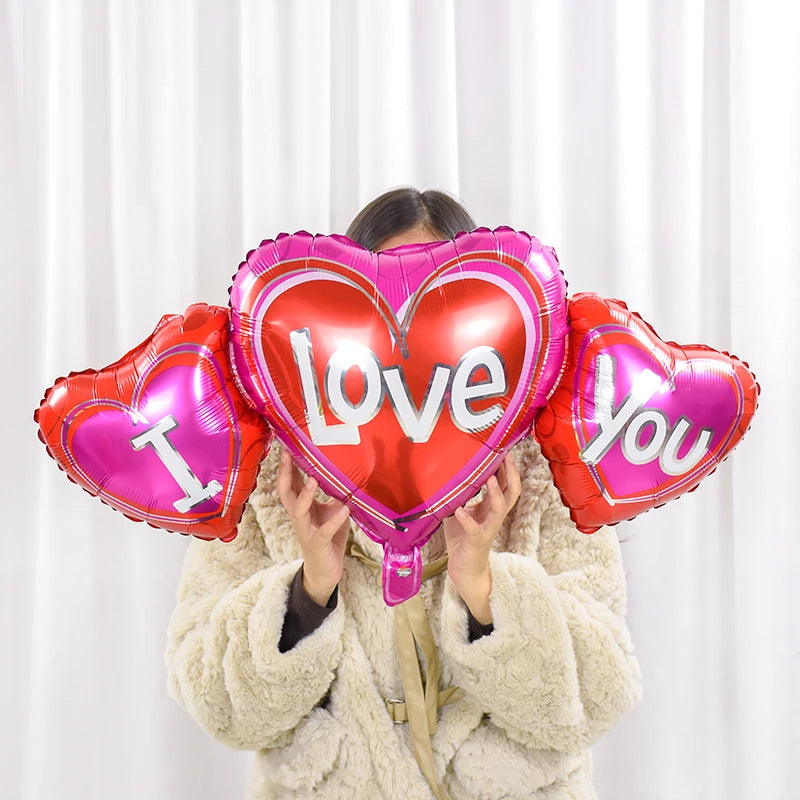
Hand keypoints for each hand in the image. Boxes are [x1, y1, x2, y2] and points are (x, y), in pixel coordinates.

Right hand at [276, 450, 349, 605]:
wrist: (325, 570)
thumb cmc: (327, 536)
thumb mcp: (330, 510)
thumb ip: (332, 492)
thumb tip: (341, 470)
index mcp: (301, 506)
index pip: (290, 481)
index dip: (286, 464)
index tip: (286, 444)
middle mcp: (299, 516)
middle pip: (285, 491)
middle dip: (285, 473)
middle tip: (287, 454)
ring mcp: (306, 529)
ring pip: (298, 510)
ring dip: (305, 494)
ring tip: (313, 479)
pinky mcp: (318, 543)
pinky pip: (324, 531)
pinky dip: (334, 520)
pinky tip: (344, 510)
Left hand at [443, 454, 520, 623]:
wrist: (464, 568)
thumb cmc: (463, 536)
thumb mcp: (462, 509)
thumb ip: (461, 493)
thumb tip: (451, 471)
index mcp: (492, 506)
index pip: (506, 482)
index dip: (507, 466)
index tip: (505, 447)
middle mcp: (494, 515)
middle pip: (512, 492)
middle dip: (511, 474)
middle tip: (506, 456)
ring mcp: (488, 528)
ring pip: (499, 509)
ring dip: (495, 493)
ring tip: (490, 480)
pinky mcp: (477, 541)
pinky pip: (474, 529)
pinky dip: (467, 519)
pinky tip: (459, 511)